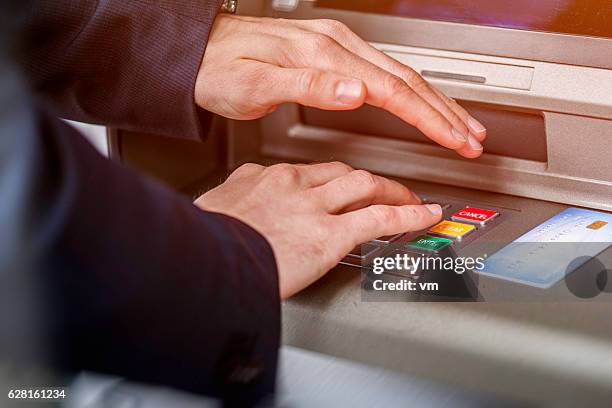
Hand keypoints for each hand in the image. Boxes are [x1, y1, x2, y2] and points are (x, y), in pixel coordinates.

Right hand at [194, 162, 441, 298]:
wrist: (201, 261)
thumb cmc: (203, 242)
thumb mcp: (211, 211)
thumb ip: (231, 205)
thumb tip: (230, 211)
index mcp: (264, 179)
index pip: (307, 173)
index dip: (329, 181)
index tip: (336, 189)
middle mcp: (293, 185)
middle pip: (340, 172)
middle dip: (366, 180)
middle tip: (381, 188)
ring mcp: (314, 207)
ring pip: (364, 186)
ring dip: (392, 190)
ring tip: (409, 197)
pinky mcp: (330, 234)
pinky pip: (380, 218)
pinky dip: (408, 215)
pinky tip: (424, 215)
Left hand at [196, 15, 485, 157]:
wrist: (199, 52)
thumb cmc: (220, 70)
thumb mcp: (255, 85)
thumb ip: (307, 89)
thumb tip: (356, 93)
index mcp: (326, 57)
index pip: (393, 91)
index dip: (430, 118)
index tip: (456, 140)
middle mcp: (338, 47)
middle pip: (408, 81)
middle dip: (446, 113)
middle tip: (475, 140)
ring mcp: (337, 49)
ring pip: (401, 76)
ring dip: (435, 103)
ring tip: (461, 126)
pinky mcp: (332, 55)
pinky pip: (384, 74)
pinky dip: (410, 94)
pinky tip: (419, 105)